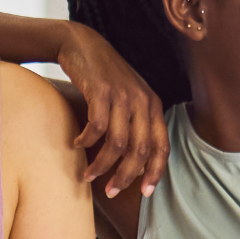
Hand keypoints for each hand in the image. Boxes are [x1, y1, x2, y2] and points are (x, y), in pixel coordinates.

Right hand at [58, 22, 169, 197]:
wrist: (83, 44)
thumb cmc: (105, 78)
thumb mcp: (128, 99)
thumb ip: (136, 126)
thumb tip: (138, 165)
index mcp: (153, 106)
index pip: (161, 147)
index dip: (155, 173)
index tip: (144, 194)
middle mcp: (142, 101)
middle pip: (139, 150)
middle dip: (125, 176)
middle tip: (110, 191)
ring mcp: (122, 95)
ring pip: (117, 143)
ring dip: (101, 164)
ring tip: (87, 175)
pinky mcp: (100, 90)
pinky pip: (96, 126)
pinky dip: (86, 141)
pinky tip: (77, 145)